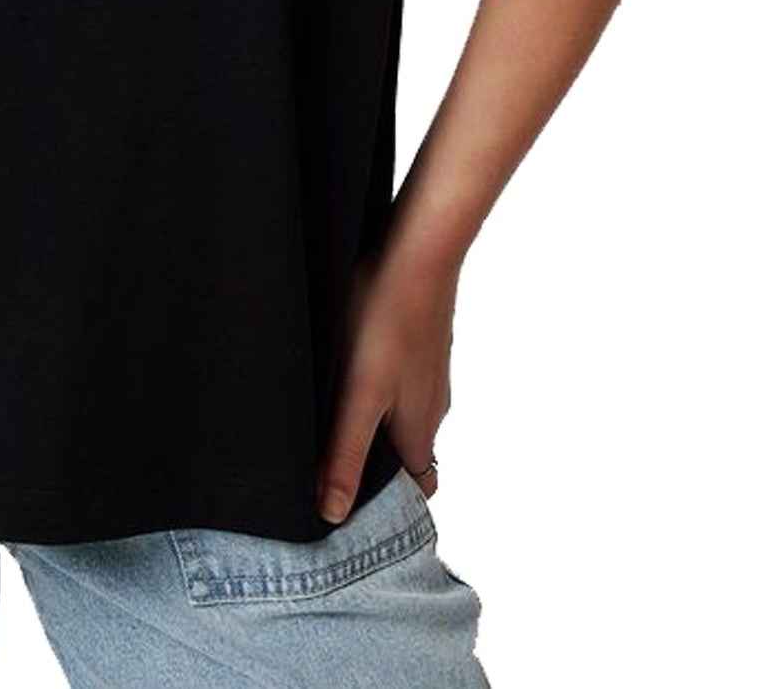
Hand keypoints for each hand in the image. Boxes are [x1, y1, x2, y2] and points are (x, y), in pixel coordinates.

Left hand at [316, 238, 461, 522]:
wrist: (419, 250)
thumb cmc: (388, 320)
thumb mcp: (359, 395)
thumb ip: (346, 454)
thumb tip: (333, 514)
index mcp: (420, 430)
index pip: (422, 488)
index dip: (396, 505)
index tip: (360, 512)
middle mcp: (433, 406)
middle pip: (411, 454)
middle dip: (379, 466)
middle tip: (332, 465)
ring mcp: (430, 371)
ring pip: (406, 414)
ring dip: (377, 423)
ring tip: (331, 416)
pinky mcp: (422, 341)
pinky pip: (404, 379)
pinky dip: (382, 387)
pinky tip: (351, 365)